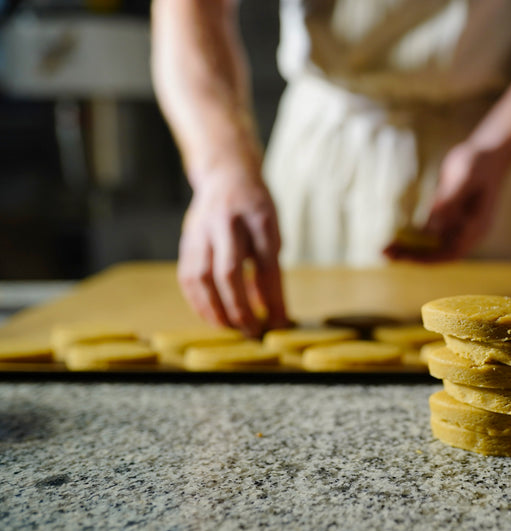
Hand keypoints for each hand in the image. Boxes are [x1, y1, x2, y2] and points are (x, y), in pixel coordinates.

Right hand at [178, 166, 289, 336]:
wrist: (226, 173)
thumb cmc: (256, 208)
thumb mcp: (272, 231)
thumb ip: (269, 268)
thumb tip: (271, 312)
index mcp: (258, 217)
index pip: (267, 264)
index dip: (272, 297)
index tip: (279, 322)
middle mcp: (227, 222)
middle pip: (230, 271)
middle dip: (240, 307)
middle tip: (251, 331)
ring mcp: (202, 230)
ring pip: (202, 276)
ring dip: (214, 309)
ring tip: (229, 329)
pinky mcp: (187, 239)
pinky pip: (187, 276)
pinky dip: (197, 301)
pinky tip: (210, 316)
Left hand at [384, 141, 510, 261]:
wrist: (489, 153)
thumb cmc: (481, 162)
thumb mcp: (466, 176)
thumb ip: (451, 197)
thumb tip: (433, 216)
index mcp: (477, 228)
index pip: (452, 252)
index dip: (428, 258)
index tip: (406, 257)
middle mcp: (466, 232)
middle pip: (438, 253)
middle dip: (411, 256)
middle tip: (384, 253)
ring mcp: (457, 226)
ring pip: (431, 245)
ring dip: (408, 248)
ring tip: (383, 248)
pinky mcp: (447, 218)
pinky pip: (428, 233)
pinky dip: (411, 235)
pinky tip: (393, 233)